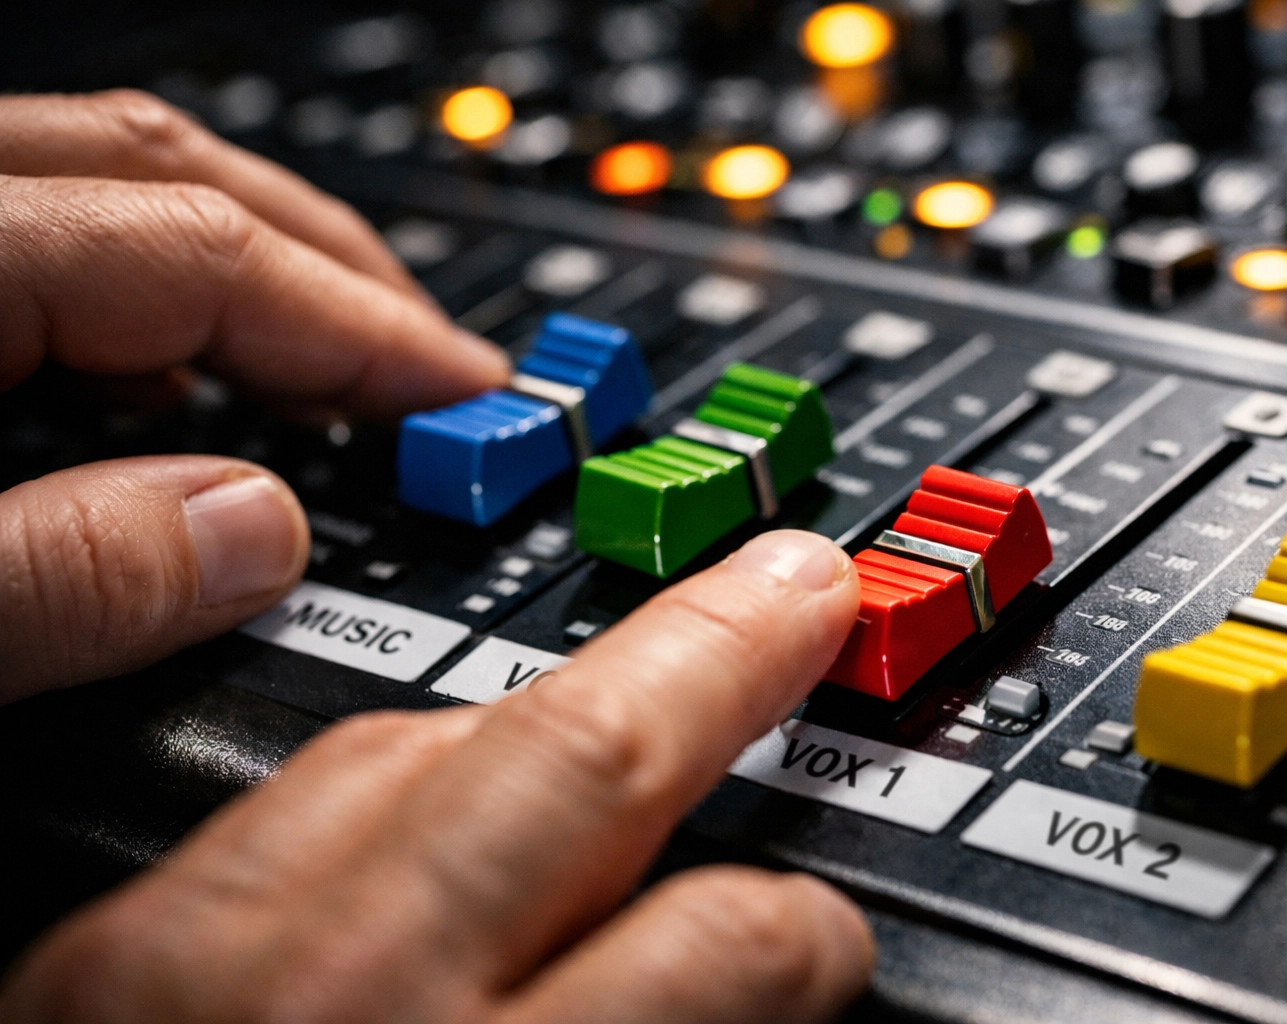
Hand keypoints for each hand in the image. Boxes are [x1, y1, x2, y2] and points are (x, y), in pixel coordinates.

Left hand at [0, 90, 510, 701]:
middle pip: (166, 172)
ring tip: (327, 378)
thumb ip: (61, 580)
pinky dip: (133, 299)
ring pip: (101, 183)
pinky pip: (31, 237)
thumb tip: (255, 537)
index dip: (362, 328)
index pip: (197, 253)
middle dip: (332, 266)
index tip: (472, 398)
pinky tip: (159, 387)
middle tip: (433, 369)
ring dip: (242, 271)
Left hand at [0, 530, 874, 1023]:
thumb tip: (727, 1020)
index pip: (708, 956)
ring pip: (424, 752)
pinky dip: (409, 759)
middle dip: (712, 666)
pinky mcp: (100, 961)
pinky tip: (461, 749)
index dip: (801, 927)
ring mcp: (194, 974)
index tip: (824, 929)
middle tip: (793, 592)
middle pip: (574, 775)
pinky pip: (292, 793)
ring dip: (566, 695)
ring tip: (659, 646)